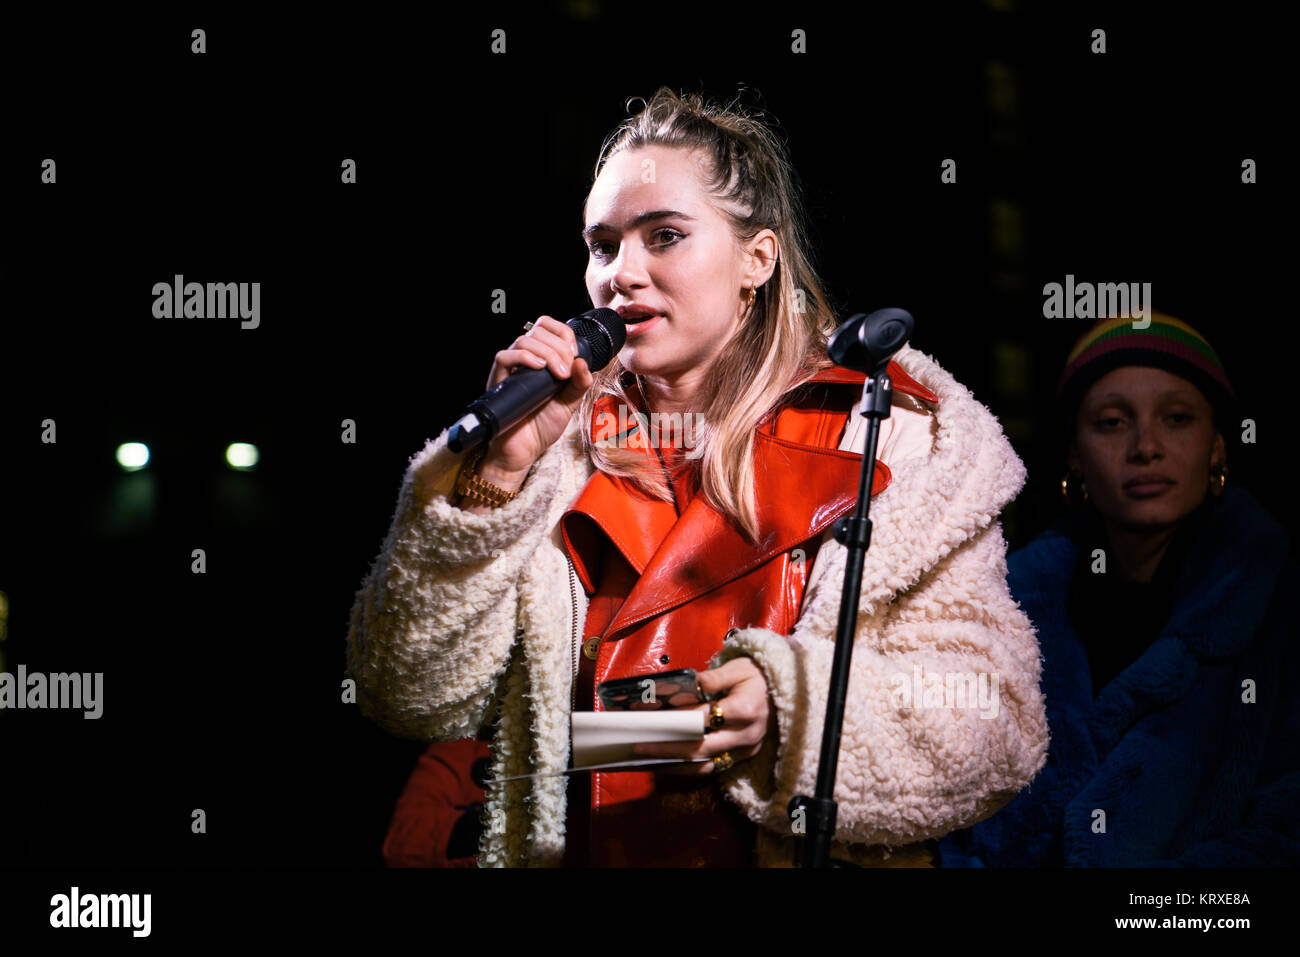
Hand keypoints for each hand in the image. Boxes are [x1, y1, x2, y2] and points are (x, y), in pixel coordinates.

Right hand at [478, 316, 594, 483]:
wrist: (523, 451)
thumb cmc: (541, 427)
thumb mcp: (569, 403)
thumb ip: (579, 384)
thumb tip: (584, 362)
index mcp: (541, 359)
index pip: (547, 326)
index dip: (563, 332)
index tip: (574, 352)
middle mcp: (524, 360)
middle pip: (538, 331)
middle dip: (560, 348)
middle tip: (567, 372)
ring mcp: (511, 369)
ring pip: (524, 340)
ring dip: (547, 353)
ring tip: (558, 375)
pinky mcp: (499, 380)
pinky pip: (505, 356)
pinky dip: (524, 358)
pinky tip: (539, 369)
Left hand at [630, 658, 777, 775]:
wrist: (783, 690)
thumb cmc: (757, 676)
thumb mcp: (738, 668)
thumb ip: (713, 678)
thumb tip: (688, 685)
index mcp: (745, 708)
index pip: (703, 718)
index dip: (676, 720)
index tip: (651, 721)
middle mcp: (746, 734)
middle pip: (701, 747)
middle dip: (667, 748)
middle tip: (639, 746)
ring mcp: (746, 749)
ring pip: (705, 764)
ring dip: (675, 764)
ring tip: (647, 759)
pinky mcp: (743, 757)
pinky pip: (713, 767)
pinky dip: (689, 768)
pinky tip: (668, 763)